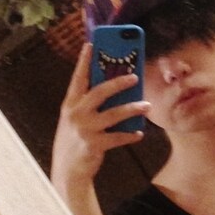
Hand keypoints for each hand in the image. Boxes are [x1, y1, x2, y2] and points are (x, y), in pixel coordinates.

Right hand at [51, 43, 148, 191]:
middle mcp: (76, 113)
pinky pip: (118, 137)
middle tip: (135, 77)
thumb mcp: (76, 119)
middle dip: (118, 82)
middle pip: (100, 91)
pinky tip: (140, 133)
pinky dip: (130, 135)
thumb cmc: (75, 140)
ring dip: (133, 109)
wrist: (68, 170)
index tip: (92, 44)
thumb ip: (89, 105)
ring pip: (114, 114)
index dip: (84, 60)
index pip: (78, 78)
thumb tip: (114, 90)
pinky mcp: (94, 144)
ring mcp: (85, 129)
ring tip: (146, 106)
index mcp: (70, 104)